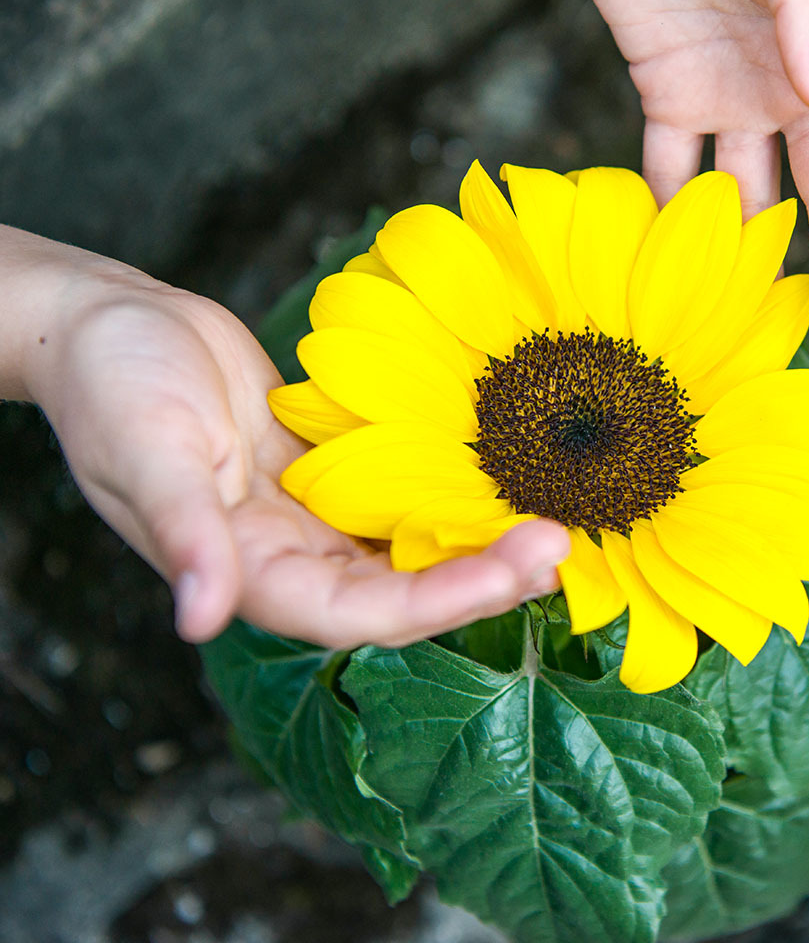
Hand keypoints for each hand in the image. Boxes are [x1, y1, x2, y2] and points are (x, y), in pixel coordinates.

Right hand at [13, 237, 566, 647]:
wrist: (118, 326)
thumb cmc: (115, 385)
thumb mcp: (143, 450)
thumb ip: (182, 532)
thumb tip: (200, 617)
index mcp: (247, 571)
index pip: (353, 614)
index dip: (433, 603)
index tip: (510, 573)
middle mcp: (291, 558)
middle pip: (400, 594)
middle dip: (480, 580)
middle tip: (560, 548)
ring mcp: (314, 518)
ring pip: (408, 551)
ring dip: (477, 546)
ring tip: (554, 526)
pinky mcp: (331, 474)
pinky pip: (399, 499)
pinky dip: (448, 500)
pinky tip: (503, 484)